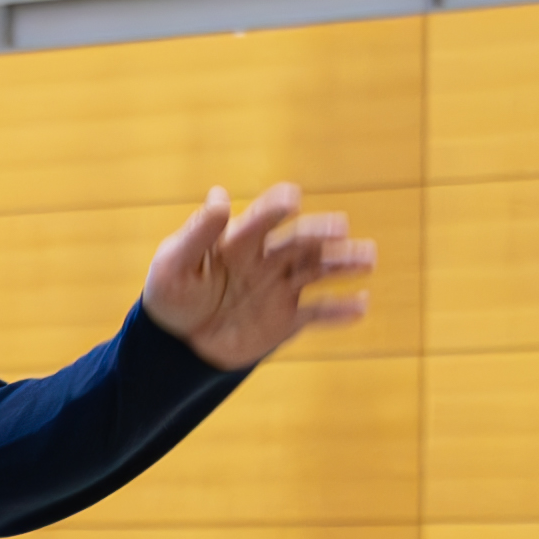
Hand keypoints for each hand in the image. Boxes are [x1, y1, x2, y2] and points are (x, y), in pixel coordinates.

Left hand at [142, 183, 373, 370]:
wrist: (178, 343)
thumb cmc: (172, 294)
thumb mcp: (174, 264)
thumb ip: (197, 233)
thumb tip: (220, 196)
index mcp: (238, 238)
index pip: (262, 218)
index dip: (276, 208)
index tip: (291, 199)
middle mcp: (267, 257)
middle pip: (298, 241)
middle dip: (318, 233)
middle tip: (338, 228)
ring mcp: (281, 287)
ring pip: (317, 271)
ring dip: (342, 263)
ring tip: (366, 258)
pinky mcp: (288, 318)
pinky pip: (318, 312)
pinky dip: (339, 310)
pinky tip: (361, 305)